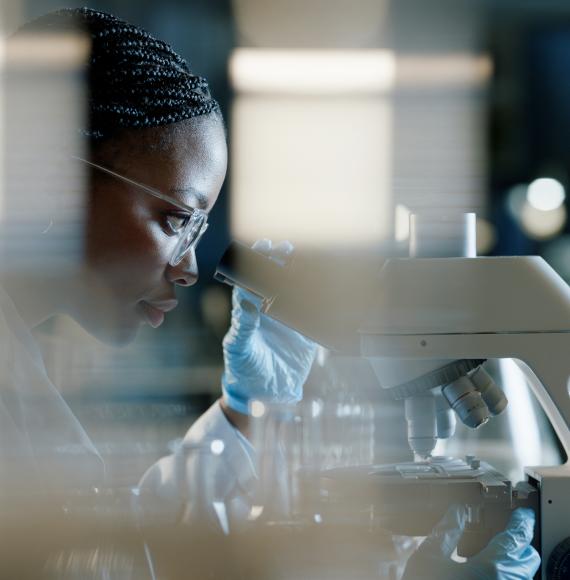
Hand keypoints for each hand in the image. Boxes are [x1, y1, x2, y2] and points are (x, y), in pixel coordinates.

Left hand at [221, 240, 316, 414]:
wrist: (266, 394)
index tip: (264, 246)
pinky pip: (310, 311)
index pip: (252, 280)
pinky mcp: (302, 332)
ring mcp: (285, 321)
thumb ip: (243, 326)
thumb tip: (246, 303)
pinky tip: (323, 283)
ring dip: (297, 274)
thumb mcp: (240, 348)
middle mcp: (267, 312)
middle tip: (286, 246)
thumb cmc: (244, 369)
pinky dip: (316, 298)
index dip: (257, 262)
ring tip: (304, 256)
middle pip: (273, 280)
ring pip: (291, 291)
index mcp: (249, 312)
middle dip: (279, 261)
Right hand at [403, 506, 539, 579]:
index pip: (516, 537)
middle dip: (519, 545)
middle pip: (528, 558)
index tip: (523, 515)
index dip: (522, 521)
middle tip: (504, 536)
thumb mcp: (429, 555)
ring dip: (513, 564)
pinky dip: (506, 577)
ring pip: (524, 576)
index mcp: (490, 567)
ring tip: (491, 558)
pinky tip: (485, 576)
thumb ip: (447, 529)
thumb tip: (457, 511)